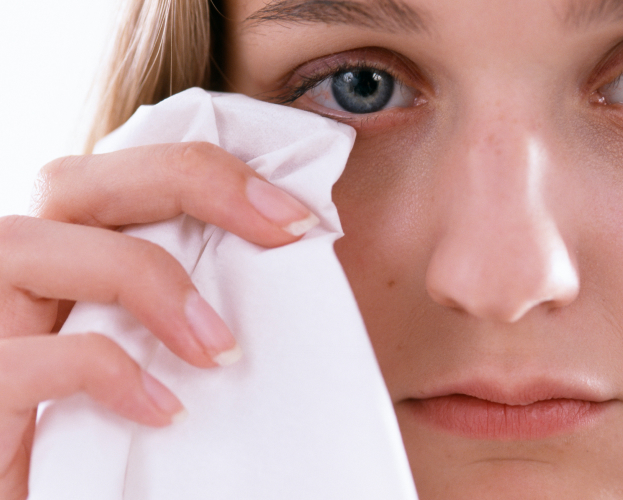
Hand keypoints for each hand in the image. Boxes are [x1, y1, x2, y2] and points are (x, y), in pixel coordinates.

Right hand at [0, 142, 316, 499]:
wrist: (65, 494)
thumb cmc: (114, 435)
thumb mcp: (160, 348)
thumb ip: (191, 298)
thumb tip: (285, 260)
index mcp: (63, 260)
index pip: (118, 173)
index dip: (208, 174)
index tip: (296, 218)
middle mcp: (14, 281)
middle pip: (68, 182)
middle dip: (186, 185)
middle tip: (284, 230)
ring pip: (22, 247)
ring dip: (143, 280)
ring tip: (222, 348)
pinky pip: (17, 361)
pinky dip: (100, 372)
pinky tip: (166, 410)